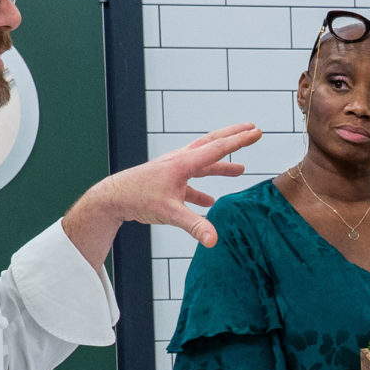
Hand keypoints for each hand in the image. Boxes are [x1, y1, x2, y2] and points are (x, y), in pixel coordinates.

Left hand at [62, 122, 263, 263]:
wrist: (112, 198)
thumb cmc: (137, 199)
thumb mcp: (169, 213)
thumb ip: (194, 226)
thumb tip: (214, 240)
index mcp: (183, 163)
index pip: (218, 149)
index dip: (240, 141)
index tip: (257, 131)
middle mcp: (180, 162)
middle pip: (211, 145)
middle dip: (233, 137)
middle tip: (252, 128)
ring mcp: (173, 171)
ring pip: (203, 163)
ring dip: (221, 166)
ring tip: (239, 170)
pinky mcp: (167, 182)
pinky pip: (191, 183)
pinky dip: (202, 190)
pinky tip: (209, 202)